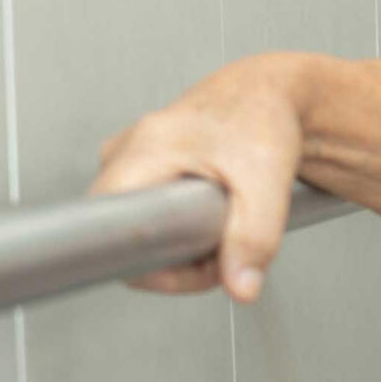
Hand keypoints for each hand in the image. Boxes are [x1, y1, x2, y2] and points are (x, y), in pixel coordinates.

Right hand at [88, 54, 309, 302]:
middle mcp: (126, 150)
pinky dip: (181, 225)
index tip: (201, 265)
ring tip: (222, 220)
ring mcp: (129, 157)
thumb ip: (256, 238)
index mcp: (145, 148)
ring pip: (140, 226)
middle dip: (180, 255)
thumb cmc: (265, 120)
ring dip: (184, 241)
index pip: (112, 232)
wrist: (268, 94)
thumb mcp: (268, 182)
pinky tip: (209, 212)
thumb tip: (242, 287)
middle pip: (128, 233)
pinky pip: (147, 212)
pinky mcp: (141, 166)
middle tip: (224, 243)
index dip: (157, 265)